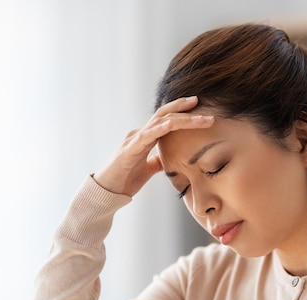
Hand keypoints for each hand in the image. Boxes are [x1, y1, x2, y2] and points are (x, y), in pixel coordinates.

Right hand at [93, 96, 213, 195]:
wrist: (107, 192)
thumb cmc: (125, 180)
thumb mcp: (147, 170)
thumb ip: (158, 161)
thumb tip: (169, 159)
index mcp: (146, 138)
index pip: (166, 120)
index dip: (182, 112)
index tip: (200, 109)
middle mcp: (140, 134)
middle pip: (164, 115)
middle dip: (183, 107)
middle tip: (199, 100)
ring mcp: (134, 140)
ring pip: (160, 122)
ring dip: (181, 119)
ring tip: (198, 117)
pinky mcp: (128, 150)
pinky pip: (145, 136)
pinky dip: (159, 129)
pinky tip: (170, 124)